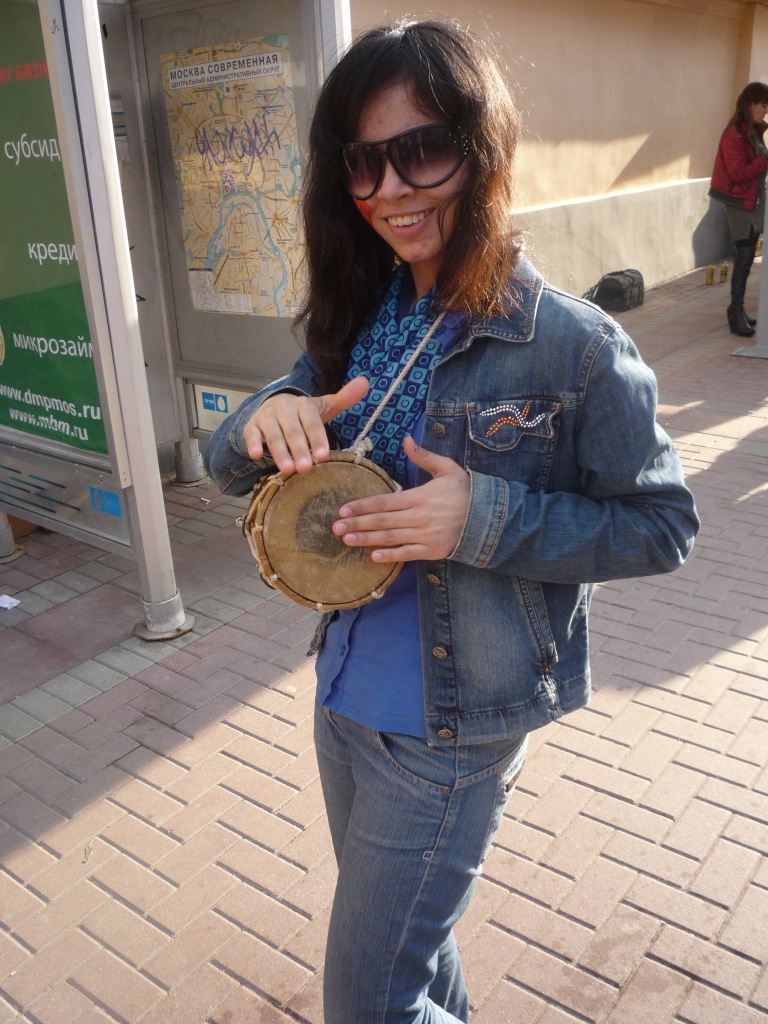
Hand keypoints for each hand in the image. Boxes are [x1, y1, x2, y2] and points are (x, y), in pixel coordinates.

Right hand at [243, 377, 369, 474]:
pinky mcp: (252, 426)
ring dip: (280, 452)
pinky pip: (252, 435)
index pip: (312, 422)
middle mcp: (284, 408)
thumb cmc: (303, 414)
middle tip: (306, 469)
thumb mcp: (323, 407)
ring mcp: (266, 417)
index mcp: (303, 404)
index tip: (324, 456)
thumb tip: (365, 382)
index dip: (317, 439)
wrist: (272, 407)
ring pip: (273, 436)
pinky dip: (253, 444)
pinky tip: (256, 455)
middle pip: (293, 431)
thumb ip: (344, 398)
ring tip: (288, 470)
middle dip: (299, 450)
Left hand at [332, 436, 470, 561]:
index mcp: (420, 497)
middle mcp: (419, 517)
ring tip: (346, 540)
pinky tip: (372, 556)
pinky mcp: (432, 551)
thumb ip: (424, 456)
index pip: (384, 502)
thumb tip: (406, 439)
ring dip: (366, 539)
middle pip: (381, 521)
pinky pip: (407, 554)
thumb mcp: (447, 468)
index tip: (343, 508)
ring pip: (389, 538)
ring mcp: (425, 536)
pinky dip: (389, 556)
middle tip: (335, 527)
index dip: (362, 505)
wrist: (489, 518)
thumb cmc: (465, 492)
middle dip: (356, 523)